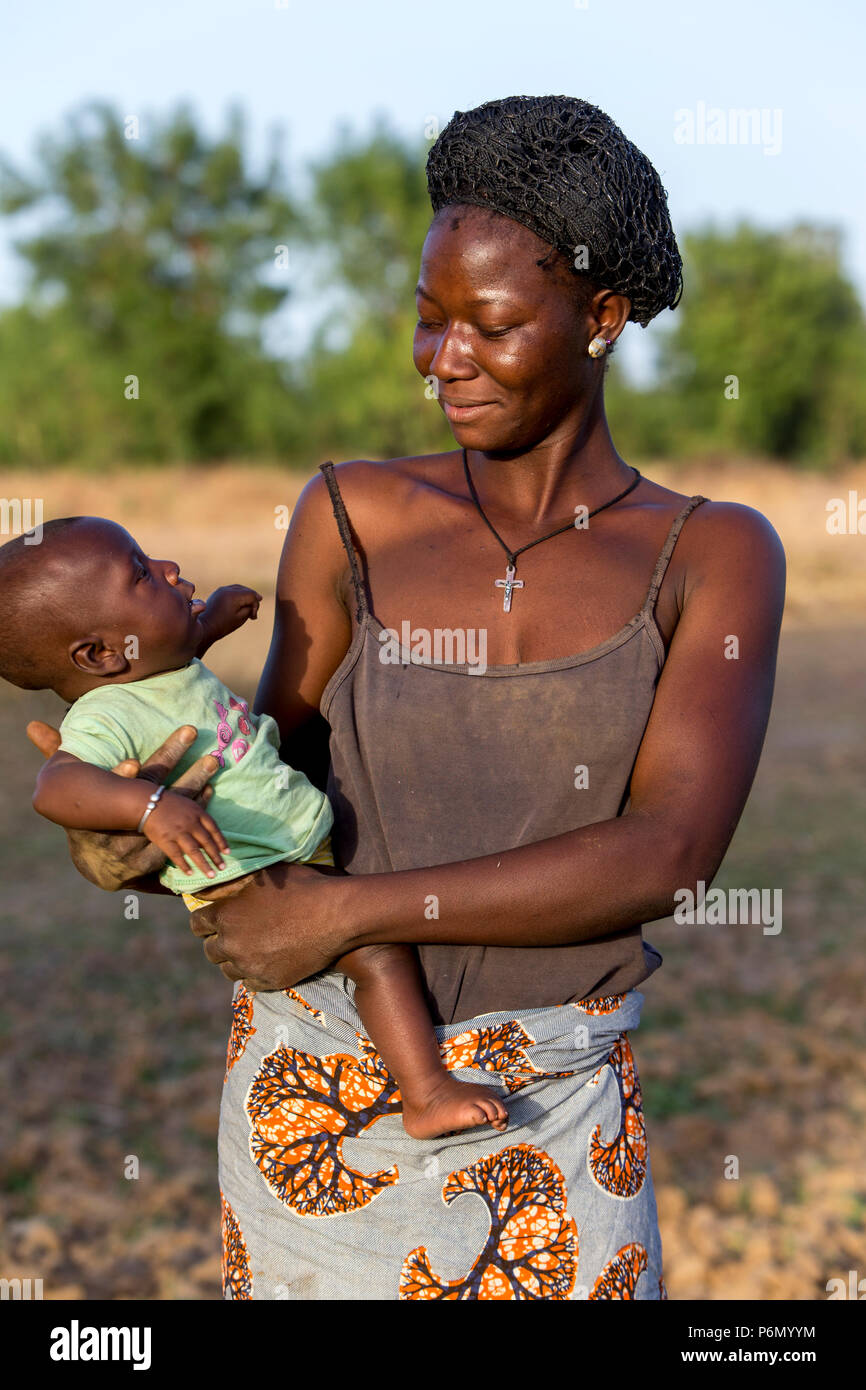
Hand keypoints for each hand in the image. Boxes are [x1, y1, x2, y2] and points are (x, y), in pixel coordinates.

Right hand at [26, 721, 218, 890]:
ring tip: (214, 775)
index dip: (121, 778)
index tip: (133, 765)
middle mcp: (117, 831)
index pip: (114, 788)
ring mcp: (135, 849)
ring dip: (196, 797)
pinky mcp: (151, 865)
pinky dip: (194, 828)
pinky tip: (209, 811)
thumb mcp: (75, 786)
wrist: (95, 864)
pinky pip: (178, 844)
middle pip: (156, 801)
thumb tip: (34, 725)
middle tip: (211, 758)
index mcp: (101, 809)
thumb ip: (57, 753)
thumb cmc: (87, 816)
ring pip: (173, 824)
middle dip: (186, 778)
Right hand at [144, 789, 228, 879]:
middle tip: (223, 867)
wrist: (147, 803)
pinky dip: (184, 865)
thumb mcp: (189, 804)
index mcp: (198, 813)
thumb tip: (211, 831)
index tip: (228, 852)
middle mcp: (190, 823)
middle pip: (207, 842)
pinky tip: (190, 873)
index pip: (214, 829)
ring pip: (195, 852)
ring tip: (211, 875)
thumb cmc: (170, 804)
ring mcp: (178, 833)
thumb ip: (200, 816)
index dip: (222, 842)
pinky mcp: (166, 840)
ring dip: (204, 865)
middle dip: (216, 856)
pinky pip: (177, 856)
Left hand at [187, 856, 351, 990]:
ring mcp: (250, 966)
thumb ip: (228, 885)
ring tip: (252, 948)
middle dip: (220, 941)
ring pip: (227, 969)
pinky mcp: (268, 981)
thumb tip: (202, 890)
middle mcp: (231, 944)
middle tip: (238, 933)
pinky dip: (253, 972)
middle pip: (210, 950)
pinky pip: (249, 982)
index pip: (197, 924)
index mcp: (225, 915)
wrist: (336, 916)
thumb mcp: (261, 877)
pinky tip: (266, 959)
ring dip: (234, 959)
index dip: (205, 921)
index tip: (215, 919)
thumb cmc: (300, 888)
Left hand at [196, 585, 261, 653]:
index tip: (253, 617)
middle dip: (252, 599)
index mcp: (233, 595)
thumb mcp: (241, 618)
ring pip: (239, 588)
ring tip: (250, 606)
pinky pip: (232, 590)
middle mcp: (227, 589)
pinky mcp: (218, 592)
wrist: (206, 627)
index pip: (251, 595)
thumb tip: (254, 601)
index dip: (256, 605)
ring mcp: (221, 589)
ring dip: (246, 596)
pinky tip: (241, 603)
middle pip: (246, 590)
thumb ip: (250, 608)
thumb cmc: (223, 625)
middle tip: (255, 610)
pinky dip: (239, 595)